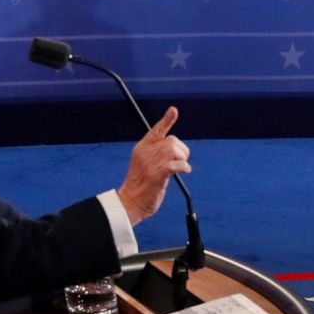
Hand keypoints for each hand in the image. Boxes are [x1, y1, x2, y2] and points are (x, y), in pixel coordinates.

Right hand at [117, 107, 190, 225]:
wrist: (129, 202)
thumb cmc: (140, 186)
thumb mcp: (145, 165)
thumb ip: (157, 155)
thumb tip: (175, 150)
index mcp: (141, 148)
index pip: (156, 130)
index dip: (166, 120)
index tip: (174, 110)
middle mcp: (145, 152)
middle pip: (171, 140)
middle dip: (182, 150)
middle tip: (182, 161)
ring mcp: (151, 163)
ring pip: (175, 150)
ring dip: (183, 158)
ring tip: (181, 168)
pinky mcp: (157, 174)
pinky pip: (177, 164)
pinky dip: (184, 167)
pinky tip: (183, 172)